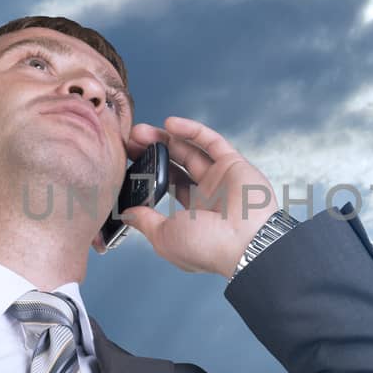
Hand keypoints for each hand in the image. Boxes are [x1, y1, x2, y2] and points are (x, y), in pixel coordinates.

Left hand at [120, 116, 277, 277]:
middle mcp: (207, 195)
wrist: (245, 243)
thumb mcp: (165, 237)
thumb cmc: (206, 248)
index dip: (147, 172)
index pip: (167, 185)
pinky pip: (211, 142)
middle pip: (175, 164)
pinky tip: (170, 124)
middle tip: (131, 140)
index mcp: (192, 215)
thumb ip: (146, 221)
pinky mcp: (233, 164)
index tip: (127, 160)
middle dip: (152, 151)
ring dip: (165, 138)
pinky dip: (191, 130)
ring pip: (190, 150)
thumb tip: (128, 213)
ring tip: (140, 131)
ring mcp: (220, 178)